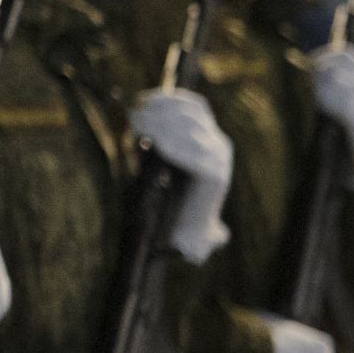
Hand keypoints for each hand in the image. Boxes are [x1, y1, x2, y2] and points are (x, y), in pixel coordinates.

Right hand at [129, 89, 232, 263]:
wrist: (194, 211)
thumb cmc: (182, 226)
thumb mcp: (189, 242)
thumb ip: (194, 248)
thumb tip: (194, 254)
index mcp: (215, 178)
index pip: (202, 157)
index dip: (180, 148)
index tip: (154, 144)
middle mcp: (220, 154)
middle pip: (194, 130)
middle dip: (163, 124)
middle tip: (133, 123)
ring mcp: (213, 135)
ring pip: (190, 113)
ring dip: (160, 109)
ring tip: (135, 114)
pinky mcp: (205, 122)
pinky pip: (191, 103)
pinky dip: (168, 99)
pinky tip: (145, 101)